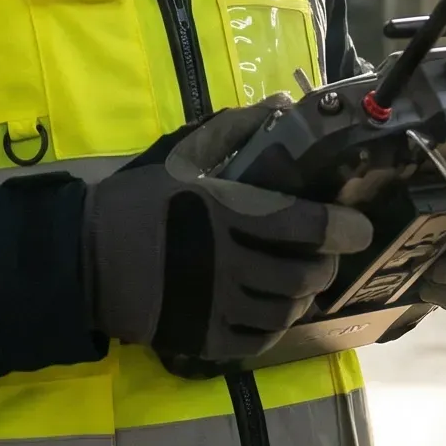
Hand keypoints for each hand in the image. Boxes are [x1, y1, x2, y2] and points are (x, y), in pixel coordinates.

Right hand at [85, 97, 374, 363]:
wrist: (86, 258)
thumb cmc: (138, 203)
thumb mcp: (183, 157)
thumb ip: (234, 131)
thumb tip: (281, 105)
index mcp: (224, 211)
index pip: (302, 224)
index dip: (341, 228)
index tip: (359, 228)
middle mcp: (226, 261)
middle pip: (303, 275)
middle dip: (324, 266)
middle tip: (324, 257)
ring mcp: (215, 304)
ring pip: (285, 310)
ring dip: (302, 297)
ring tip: (300, 285)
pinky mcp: (202, 337)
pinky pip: (257, 340)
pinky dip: (274, 326)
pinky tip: (271, 311)